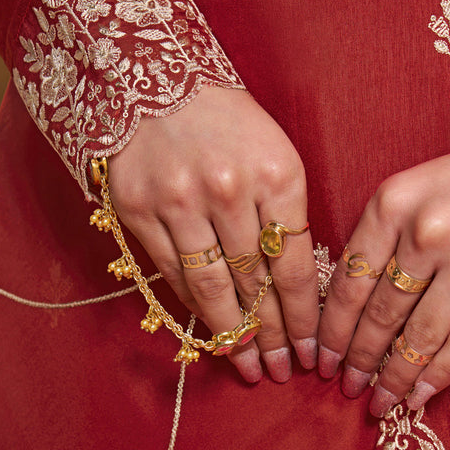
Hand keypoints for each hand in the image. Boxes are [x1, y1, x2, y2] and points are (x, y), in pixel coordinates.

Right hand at [108, 86, 319, 381]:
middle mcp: (228, 191)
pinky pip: (171, 272)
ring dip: (232, 333)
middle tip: (281, 371)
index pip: (294, 264)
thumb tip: (296, 287)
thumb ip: (287, 215)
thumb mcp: (277, 154)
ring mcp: (179, 201)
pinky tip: (209, 329)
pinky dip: (193, 305)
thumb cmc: (230, 122)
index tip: (310, 350)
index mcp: (277, 175)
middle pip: (255, 283)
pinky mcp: (138, 209)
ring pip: (212, 286)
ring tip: (247, 366)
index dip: (303, 315)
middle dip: (271, 334)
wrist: (156, 78)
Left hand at [318, 148, 449, 415]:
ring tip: (378, 401)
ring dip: (393, 376)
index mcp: (393, 203)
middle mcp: (427, 231)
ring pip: (419, 335)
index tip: (320, 358)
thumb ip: (384, 235)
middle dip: (357, 359)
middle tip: (344, 386)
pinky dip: (437, 375)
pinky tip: (418, 395)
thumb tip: (353, 304)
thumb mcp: (418, 189)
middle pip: (380, 313)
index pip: (349, 280)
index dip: (331, 328)